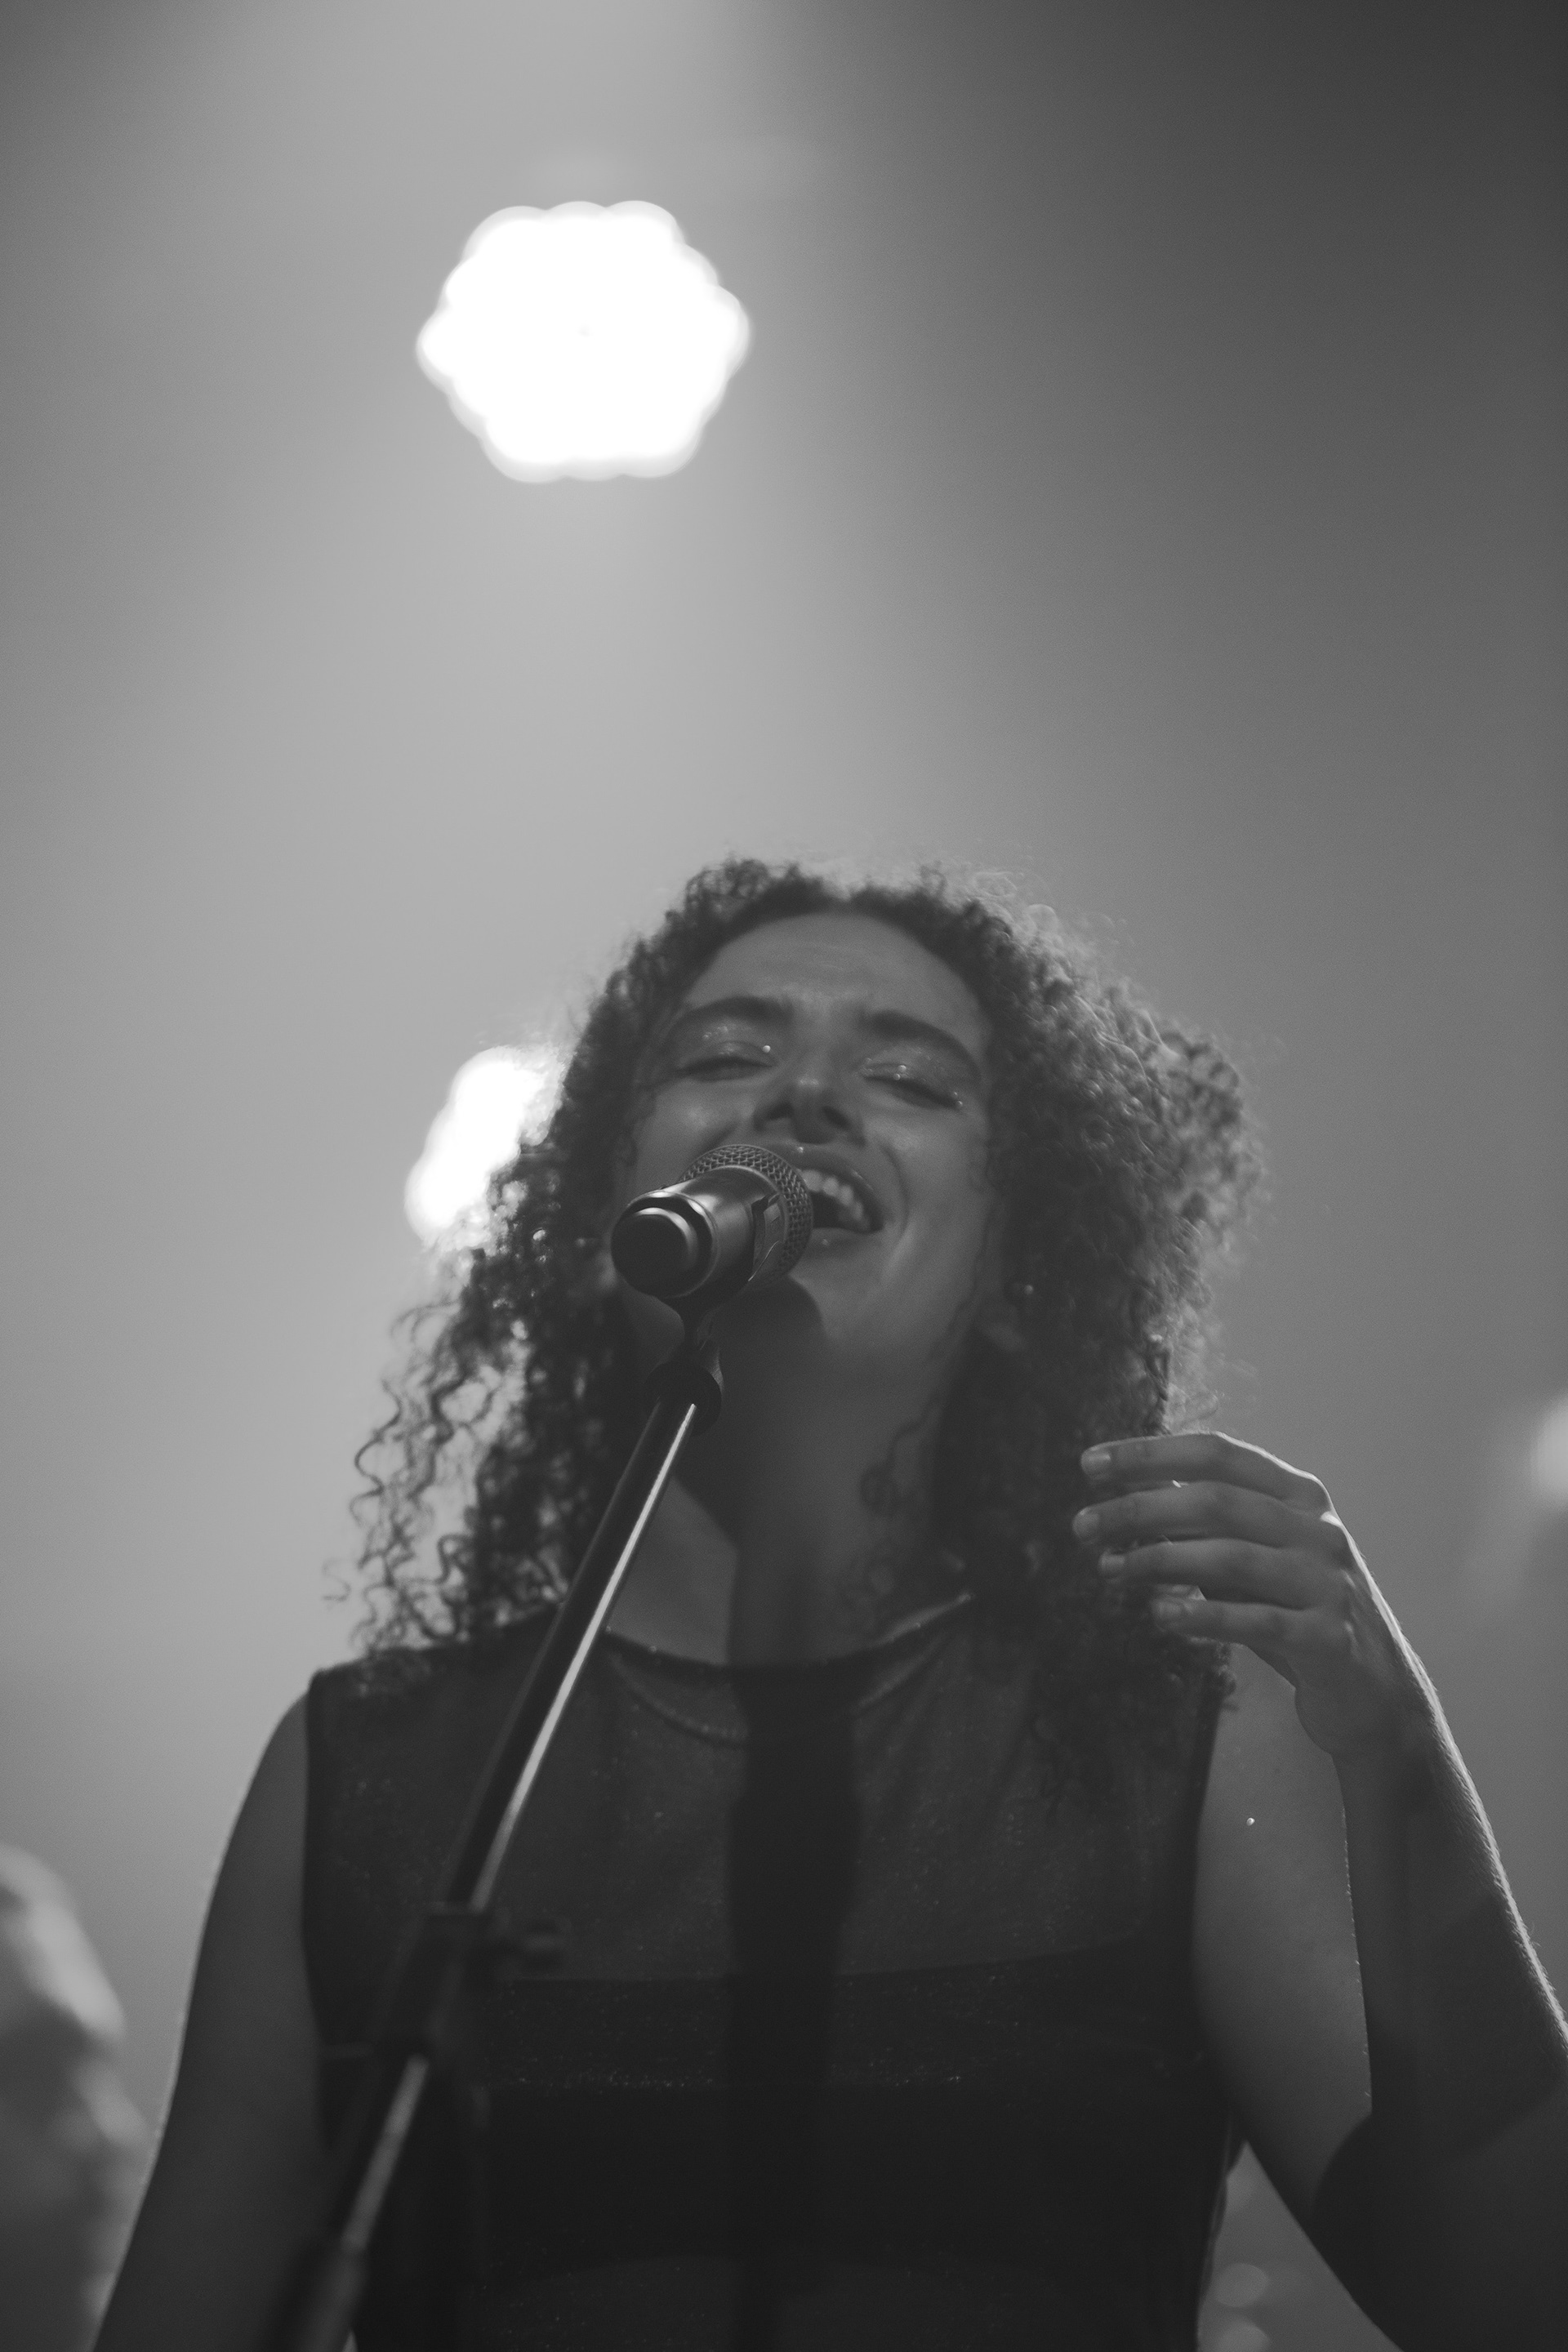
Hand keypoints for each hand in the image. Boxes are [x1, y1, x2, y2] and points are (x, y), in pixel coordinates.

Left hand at [1074, 1431, 1429, 1762]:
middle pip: (1215, 1502)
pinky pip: (1254, 1621)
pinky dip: (1200, 1616)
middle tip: (1082, 1527)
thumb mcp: (1253, 1560)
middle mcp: (1319, 1530)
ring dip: (1157, 1561)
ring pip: (1230, 1557)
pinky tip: (1157, 1614)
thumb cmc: (1296, 1615)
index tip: (1090, 1465)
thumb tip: (1128, 1499)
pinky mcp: (1329, 1638)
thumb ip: (1204, 1527)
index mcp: (1301, 1496)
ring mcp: (1329, 1583)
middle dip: (1139, 1509)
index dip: (1151, 1453)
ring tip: (1107, 1571)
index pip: (1218, 1455)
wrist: (1374, 1695)